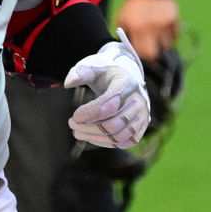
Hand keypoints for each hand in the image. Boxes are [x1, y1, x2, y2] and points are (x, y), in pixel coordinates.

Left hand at [64, 28, 150, 147]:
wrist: (127, 80)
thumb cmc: (107, 76)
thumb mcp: (94, 69)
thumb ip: (80, 73)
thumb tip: (68, 83)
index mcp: (126, 84)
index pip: (108, 105)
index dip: (89, 114)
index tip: (74, 116)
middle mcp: (138, 101)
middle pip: (113, 125)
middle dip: (89, 128)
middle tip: (72, 125)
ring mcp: (142, 116)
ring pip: (119, 137)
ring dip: (95, 138)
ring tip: (78, 132)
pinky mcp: (141, 128)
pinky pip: (124, 142)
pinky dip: (106, 143)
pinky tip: (92, 137)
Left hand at [115, 0, 179, 62]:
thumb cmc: (133, 4)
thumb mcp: (122, 18)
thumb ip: (124, 34)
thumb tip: (128, 49)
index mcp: (138, 27)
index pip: (143, 52)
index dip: (143, 57)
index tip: (142, 56)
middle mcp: (152, 27)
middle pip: (157, 53)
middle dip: (154, 55)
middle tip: (151, 51)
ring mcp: (165, 23)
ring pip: (167, 45)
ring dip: (162, 44)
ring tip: (156, 37)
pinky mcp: (174, 19)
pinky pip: (175, 35)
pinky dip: (171, 36)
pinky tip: (164, 29)